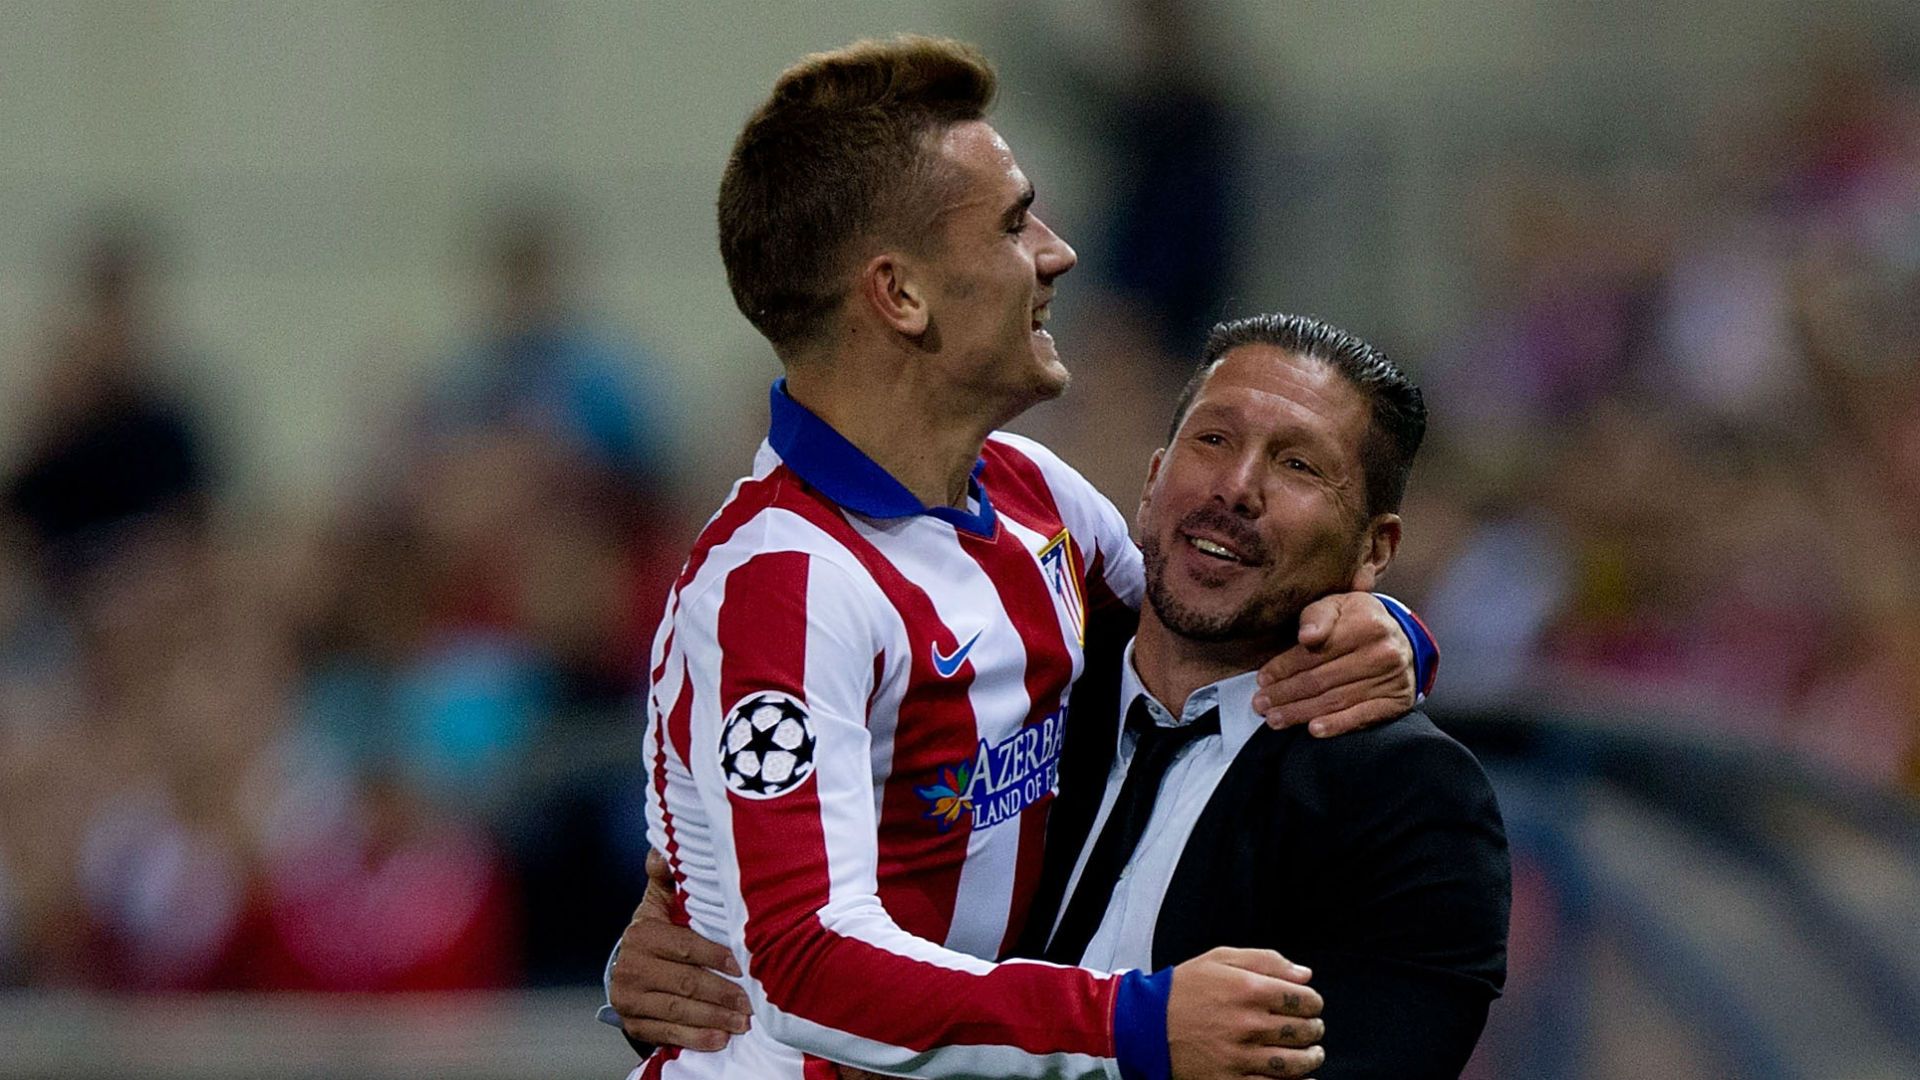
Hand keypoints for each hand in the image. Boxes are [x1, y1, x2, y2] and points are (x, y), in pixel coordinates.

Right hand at [611, 850, 751, 1051]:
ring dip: (713, 1019)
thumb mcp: (659, 901)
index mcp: (642, 934)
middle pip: (684, 983)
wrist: (627, 968)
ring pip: (677, 1010)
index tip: (742, 966)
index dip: (715, 956)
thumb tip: (662, 851)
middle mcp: (631, 967)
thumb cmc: (657, 931)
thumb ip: (666, 877)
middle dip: (721, 994)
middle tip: (752, 1002)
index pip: (684, 946)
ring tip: (743, 1023)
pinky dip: (695, 1038)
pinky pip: (666, 1033)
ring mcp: (630, 999)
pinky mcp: (633, 1023)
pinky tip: (719, 1040)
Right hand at [1167, 947, 1324, 1078]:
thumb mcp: (1220, 959)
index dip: (1314, 1003)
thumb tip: (1305, 975)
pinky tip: (1303, 1078)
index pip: (1304, 1000)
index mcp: (1248, 990)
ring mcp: (1240, 1056)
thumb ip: (1266, 961)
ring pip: (1295, 1063)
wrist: (1145, 1024)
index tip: (1310, 1005)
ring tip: (1312, 1053)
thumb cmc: (1184, 989)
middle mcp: (1247, 1024)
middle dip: (1313, 1028)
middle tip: (1312, 1028)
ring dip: (1311, 1058)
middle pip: (1303, 1031)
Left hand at [1251, 592, 1414, 736]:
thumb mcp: (1337, 605)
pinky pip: (1362, 716)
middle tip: (1261, 704)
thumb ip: (1317, 616)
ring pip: (1335, 700)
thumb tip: (1306, 636)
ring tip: (1275, 719)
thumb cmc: (1358, 621)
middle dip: (1285, 694)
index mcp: (1365, 623)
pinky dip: (1336, 725)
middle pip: (1321, 679)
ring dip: (1301, 713)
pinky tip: (1314, 730)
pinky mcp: (1396, 701)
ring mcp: (1391, 679)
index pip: (1315, 652)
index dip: (1284, 667)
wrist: (1402, 640)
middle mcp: (1382, 652)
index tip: (1262, 679)